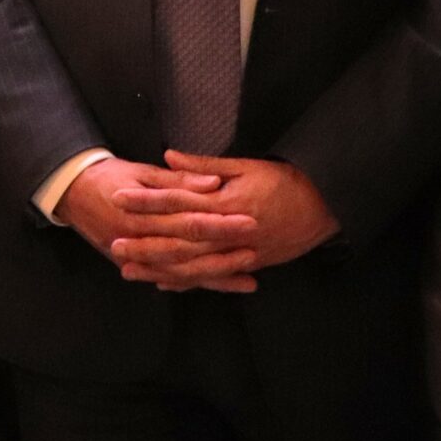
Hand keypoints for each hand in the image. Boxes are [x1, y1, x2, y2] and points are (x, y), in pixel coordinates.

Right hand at [57, 156, 258, 292]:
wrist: (71, 194)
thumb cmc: (109, 177)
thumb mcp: (141, 171)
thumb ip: (177, 179)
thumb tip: (213, 183)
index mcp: (140, 212)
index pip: (187, 219)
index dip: (219, 221)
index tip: (249, 219)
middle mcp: (137, 238)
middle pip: (187, 248)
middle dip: (223, 251)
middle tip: (255, 248)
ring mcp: (134, 256)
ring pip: (180, 271)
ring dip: (215, 275)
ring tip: (248, 276)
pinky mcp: (133, 265)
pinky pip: (168, 278)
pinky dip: (195, 284)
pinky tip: (221, 285)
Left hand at [106, 152, 339, 285]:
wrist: (326, 206)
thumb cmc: (286, 181)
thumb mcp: (246, 165)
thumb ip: (204, 164)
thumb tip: (168, 156)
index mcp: (226, 201)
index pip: (178, 200)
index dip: (147, 200)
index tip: (119, 198)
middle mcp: (230, 231)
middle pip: (179, 239)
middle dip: (145, 242)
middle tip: (113, 243)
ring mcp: (239, 252)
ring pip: (192, 265)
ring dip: (159, 268)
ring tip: (128, 270)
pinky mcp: (249, 265)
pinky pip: (213, 278)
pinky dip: (188, 282)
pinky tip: (164, 283)